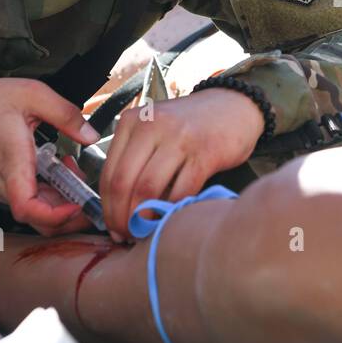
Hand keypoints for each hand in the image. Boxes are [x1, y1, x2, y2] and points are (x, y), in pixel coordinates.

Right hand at [0, 78, 99, 235]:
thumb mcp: (29, 94)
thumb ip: (65, 114)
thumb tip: (92, 135)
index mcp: (11, 162)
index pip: (28, 209)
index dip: (56, 215)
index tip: (78, 204)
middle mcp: (4, 184)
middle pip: (39, 219)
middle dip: (71, 212)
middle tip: (90, 191)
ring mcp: (0, 189)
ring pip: (36, 212)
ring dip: (62, 200)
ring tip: (73, 171)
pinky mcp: (0, 188)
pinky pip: (27, 201)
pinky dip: (48, 193)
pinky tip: (57, 170)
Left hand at [99, 87, 263, 241]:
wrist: (233, 106)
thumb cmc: (190, 126)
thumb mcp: (154, 130)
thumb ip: (135, 159)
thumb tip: (119, 208)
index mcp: (131, 122)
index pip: (108, 173)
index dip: (108, 207)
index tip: (113, 227)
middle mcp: (151, 125)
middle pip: (123, 182)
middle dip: (121, 217)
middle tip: (127, 236)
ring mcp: (179, 137)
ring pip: (148, 188)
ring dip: (143, 218)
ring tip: (146, 232)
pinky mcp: (205, 152)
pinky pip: (181, 191)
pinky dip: (173, 211)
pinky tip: (172, 219)